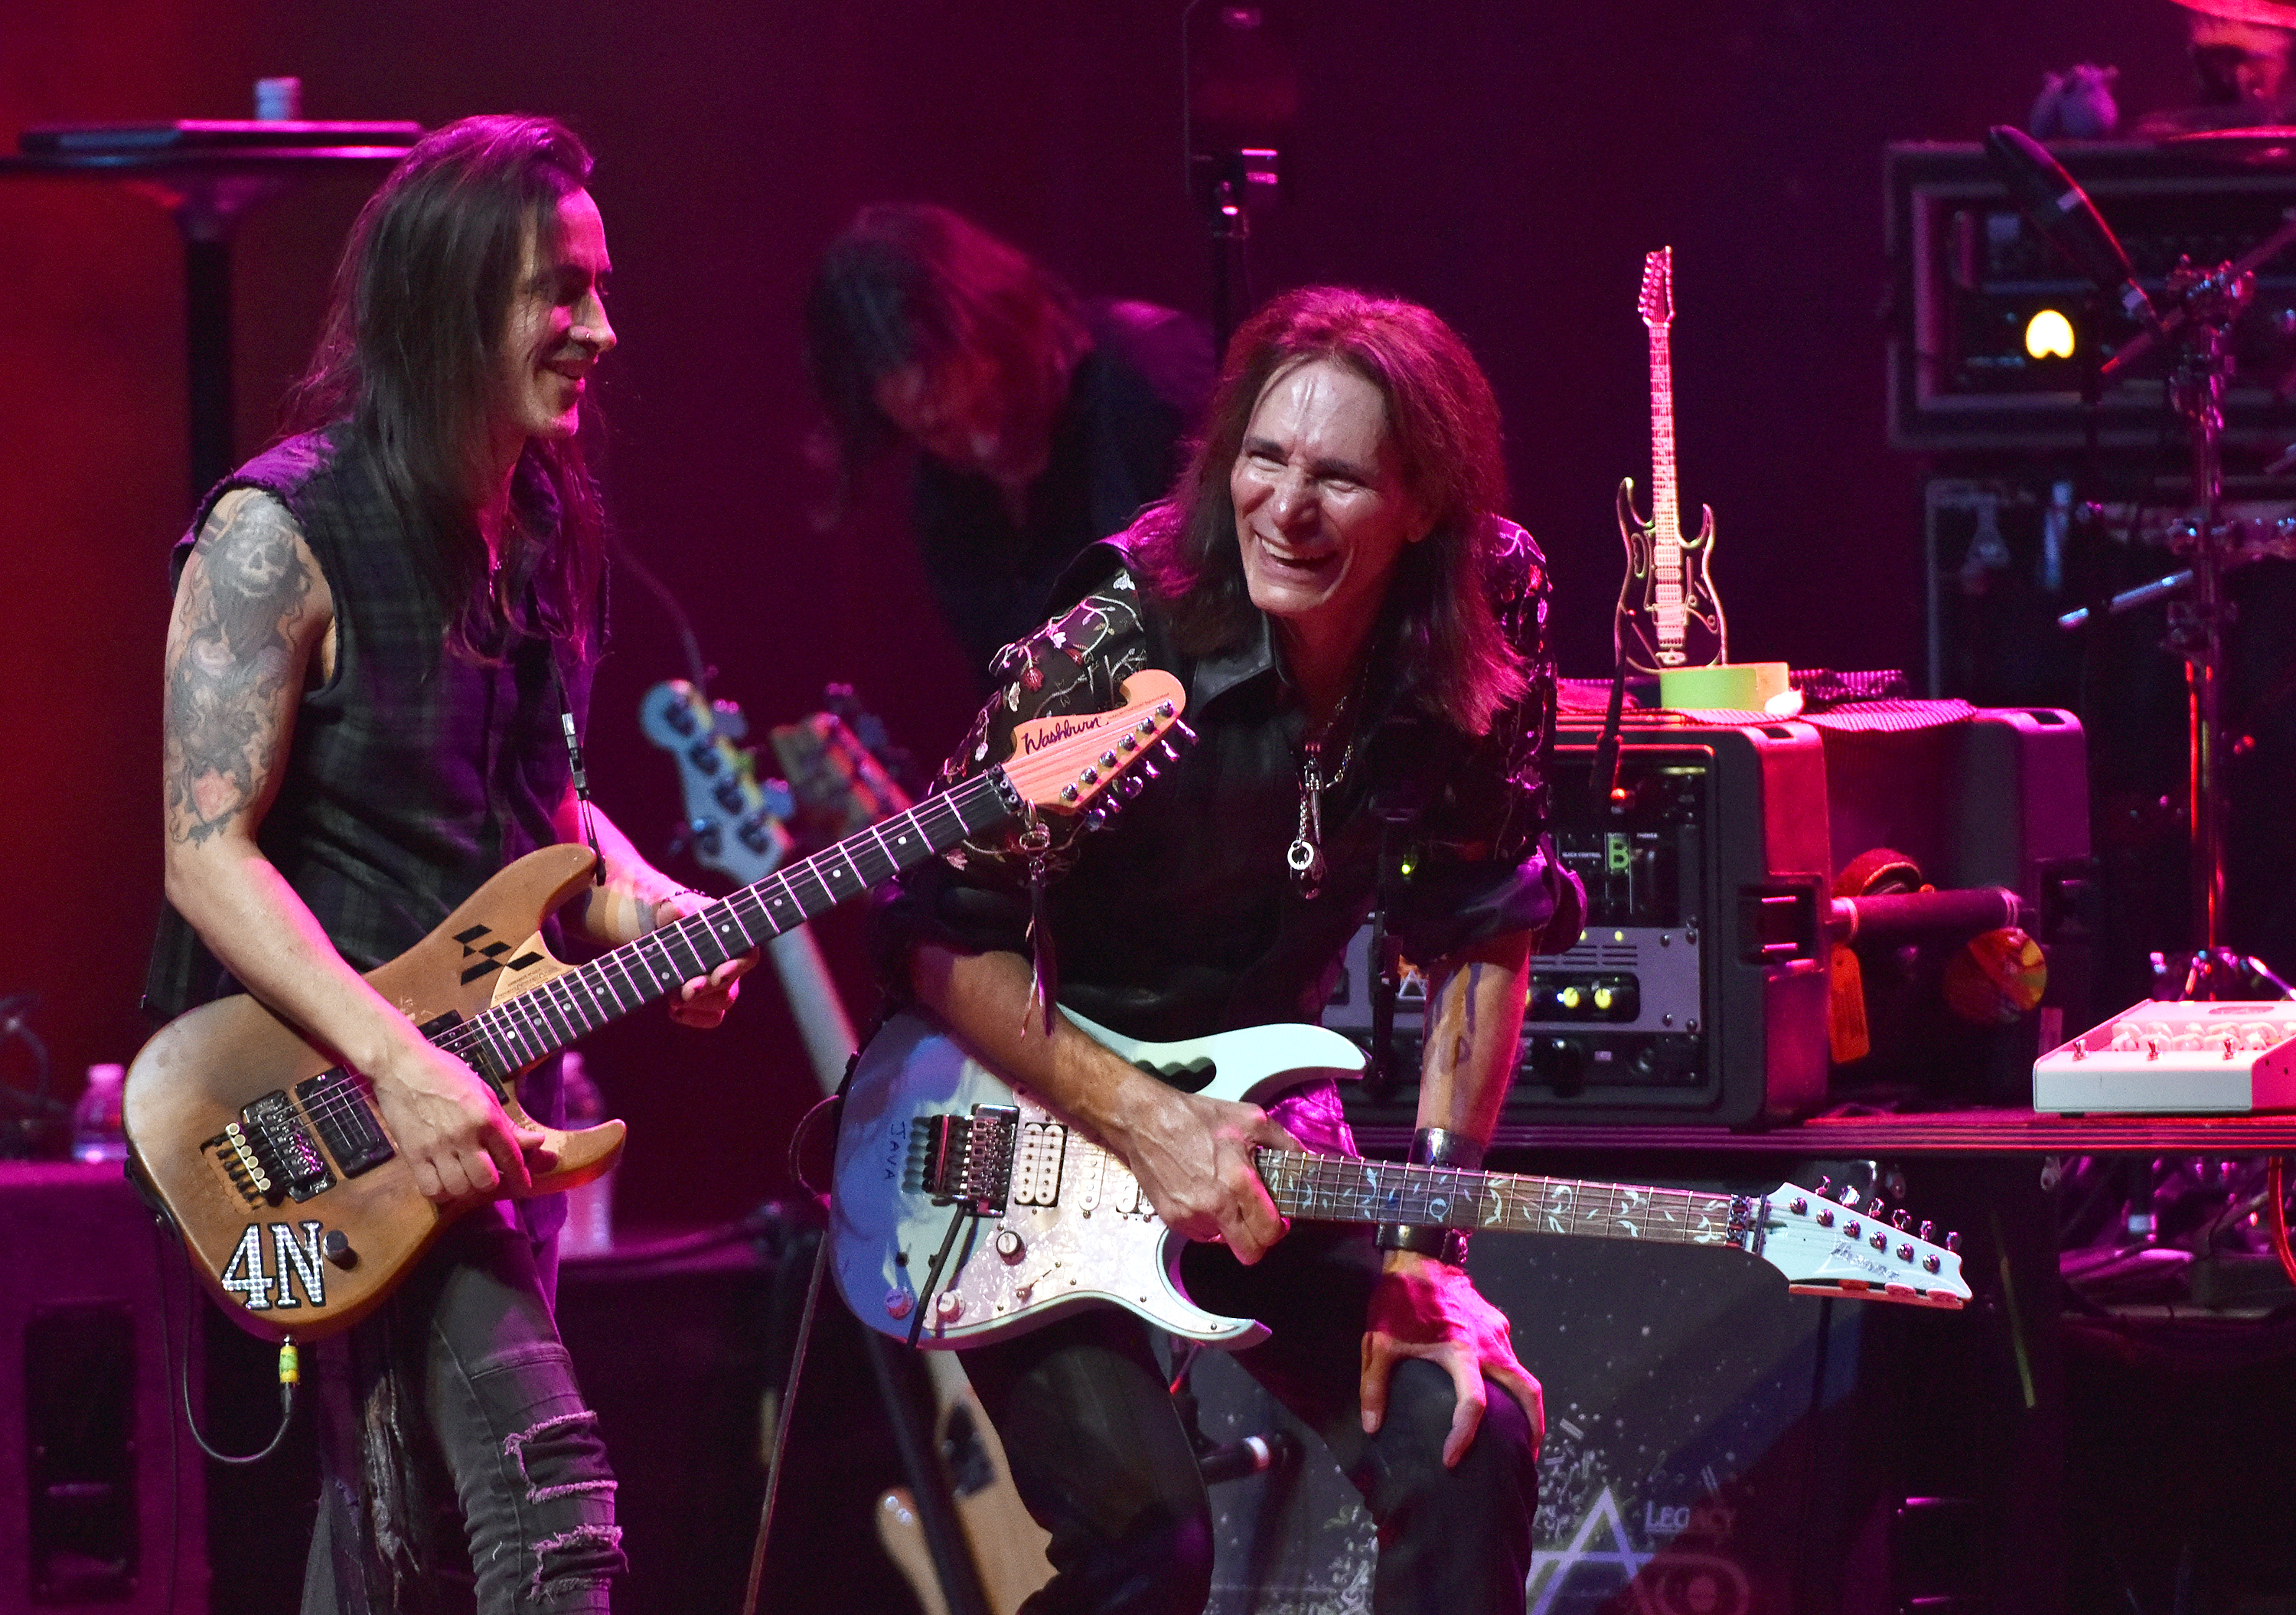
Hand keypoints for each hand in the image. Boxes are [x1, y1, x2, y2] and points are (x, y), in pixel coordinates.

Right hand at [368, 1036, 551, 1205]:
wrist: (400, 1066)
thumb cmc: (445, 1074)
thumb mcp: (483, 1092)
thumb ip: (508, 1124)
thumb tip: (538, 1142)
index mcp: (485, 1117)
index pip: (511, 1157)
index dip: (521, 1177)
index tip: (524, 1187)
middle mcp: (464, 1135)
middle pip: (486, 1181)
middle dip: (491, 1183)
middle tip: (486, 1175)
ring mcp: (436, 1147)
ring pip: (460, 1189)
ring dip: (465, 1188)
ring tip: (463, 1177)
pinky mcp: (412, 1154)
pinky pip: (431, 1189)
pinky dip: (441, 1191)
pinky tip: (443, 1180)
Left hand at [652, 888, 755, 1027]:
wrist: (649, 926)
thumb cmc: (668, 912)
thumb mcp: (669, 905)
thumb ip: (675, 907)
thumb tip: (677, 910)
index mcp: (732, 936)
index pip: (747, 957)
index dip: (737, 968)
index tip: (718, 974)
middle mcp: (729, 963)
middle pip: (731, 989)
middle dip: (708, 991)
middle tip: (686, 991)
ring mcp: (716, 984)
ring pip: (720, 1004)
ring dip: (697, 1004)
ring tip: (672, 997)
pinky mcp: (702, 1001)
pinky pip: (710, 1018)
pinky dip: (690, 1016)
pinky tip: (672, 1008)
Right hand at [1111, 1082, 1302, 1263]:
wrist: (1145, 1120)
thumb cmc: (1195, 1117)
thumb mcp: (1250, 1118)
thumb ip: (1285, 1142)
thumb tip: (1309, 1160)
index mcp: (1238, 1181)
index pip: (1269, 1232)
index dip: (1279, 1230)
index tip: (1278, 1219)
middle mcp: (1214, 1205)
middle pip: (1249, 1252)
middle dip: (1258, 1241)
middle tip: (1257, 1220)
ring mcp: (1190, 1216)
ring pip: (1223, 1243)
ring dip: (1230, 1228)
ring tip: (1224, 1197)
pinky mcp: (1171, 1219)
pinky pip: (1200, 1234)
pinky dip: (1207, 1222)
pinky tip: (1203, 1195)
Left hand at [1360, 1251, 1544, 1467]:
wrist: (1421, 1253)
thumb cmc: (1400, 1296)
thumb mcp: (1379, 1341)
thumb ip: (1374, 1386)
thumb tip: (1372, 1426)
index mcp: (1460, 1350)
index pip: (1473, 1404)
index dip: (1463, 1435)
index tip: (1452, 1458)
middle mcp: (1488, 1344)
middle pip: (1527, 1391)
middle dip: (1534, 1427)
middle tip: (1528, 1455)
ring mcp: (1497, 1332)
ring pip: (1523, 1375)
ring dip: (1526, 1406)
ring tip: (1519, 1433)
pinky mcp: (1497, 1324)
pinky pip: (1511, 1358)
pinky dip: (1511, 1382)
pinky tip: (1498, 1394)